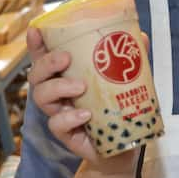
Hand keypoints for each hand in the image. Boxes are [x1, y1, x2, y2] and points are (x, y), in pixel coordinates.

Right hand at [26, 28, 145, 174]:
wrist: (123, 147)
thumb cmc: (118, 108)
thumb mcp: (126, 80)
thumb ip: (131, 59)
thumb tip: (142, 37)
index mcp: (67, 75)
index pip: (45, 57)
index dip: (36, 44)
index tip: (35, 30)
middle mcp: (58, 93)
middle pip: (37, 75)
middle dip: (47, 63)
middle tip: (66, 58)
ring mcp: (59, 113)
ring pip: (41, 97)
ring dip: (58, 87)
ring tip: (81, 87)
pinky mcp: (66, 134)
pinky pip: (56, 124)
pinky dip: (69, 117)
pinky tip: (86, 115)